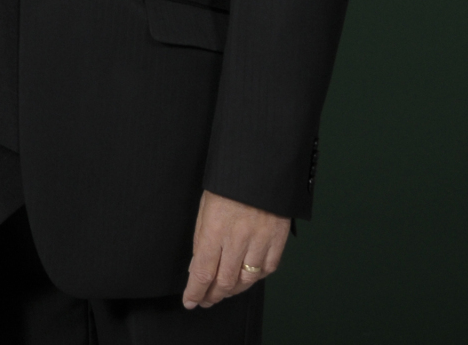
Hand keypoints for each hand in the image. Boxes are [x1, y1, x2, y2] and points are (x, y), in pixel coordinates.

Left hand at [181, 191, 288, 309]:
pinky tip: (247, 278)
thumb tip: (197, 266)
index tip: (190, 301)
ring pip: (246, 280)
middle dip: (213, 295)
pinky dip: (256, 278)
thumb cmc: (228, 184)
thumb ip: (202, 238)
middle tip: (205, 300)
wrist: (261, 166)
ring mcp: (260, 242)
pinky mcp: (277, 241)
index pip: (202, 272)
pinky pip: (267, 269)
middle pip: (224, 281)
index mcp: (214, 230)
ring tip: (223, 293)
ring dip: (233, 290)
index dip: (195, 291)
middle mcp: (237, 240)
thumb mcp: (205, 207)